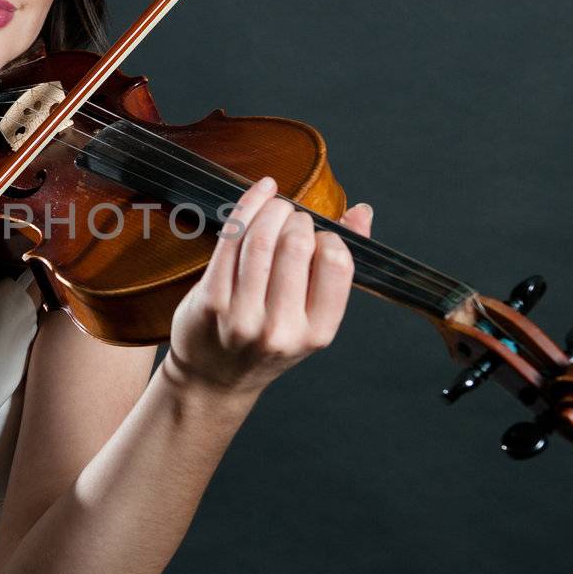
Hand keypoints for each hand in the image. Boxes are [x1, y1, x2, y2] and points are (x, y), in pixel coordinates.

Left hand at [165, 176, 373, 396]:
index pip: (335, 262)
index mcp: (317, 332)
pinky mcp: (211, 300)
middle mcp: (281, 328)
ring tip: (274, 207)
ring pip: (261, 238)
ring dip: (271, 209)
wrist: (212, 379)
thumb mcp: (311, 318)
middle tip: (291, 218)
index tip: (317, 236)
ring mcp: (243, 315)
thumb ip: (337, 267)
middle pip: (296, 244)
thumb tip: (362, 213)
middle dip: (297, 219)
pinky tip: (259, 194)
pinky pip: (231, 240)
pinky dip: (247, 207)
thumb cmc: (266, 341)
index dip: (328, 237)